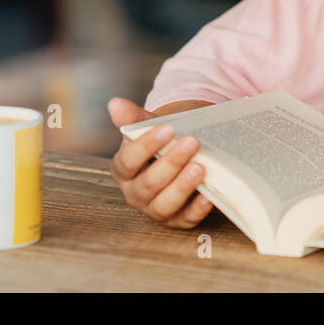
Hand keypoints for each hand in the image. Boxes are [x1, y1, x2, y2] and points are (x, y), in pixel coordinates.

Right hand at [107, 97, 216, 229]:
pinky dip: (196, 210)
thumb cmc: (161, 144)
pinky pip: (185, 220)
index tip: (167, 129)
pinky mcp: (177, 221)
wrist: (179, 159)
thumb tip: (115, 104)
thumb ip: (134, 118)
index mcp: (123, 170)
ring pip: (163, 205)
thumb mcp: (149, 129)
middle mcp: (135, 193)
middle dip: (170, 163)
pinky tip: (208, 196)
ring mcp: (155, 209)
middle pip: (147, 184)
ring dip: (181, 187)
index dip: (146, 146)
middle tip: (192, 142)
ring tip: (199, 168)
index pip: (128, 161)